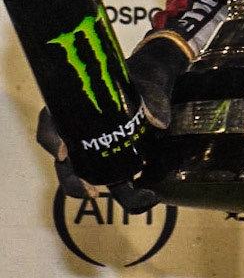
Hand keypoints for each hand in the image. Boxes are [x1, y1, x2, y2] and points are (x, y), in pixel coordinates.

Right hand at [34, 30, 192, 212]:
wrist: (159, 83)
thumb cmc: (144, 78)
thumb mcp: (150, 81)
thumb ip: (155, 99)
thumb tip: (159, 123)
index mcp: (75, 108)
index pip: (50, 125)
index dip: (51, 140)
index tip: (63, 153)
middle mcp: (81, 134)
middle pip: (65, 164)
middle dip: (74, 183)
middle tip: (91, 192)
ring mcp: (99, 152)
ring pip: (92, 179)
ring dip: (111, 196)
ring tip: (137, 198)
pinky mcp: (120, 163)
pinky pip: (120, 185)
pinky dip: (132, 196)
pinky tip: (149, 196)